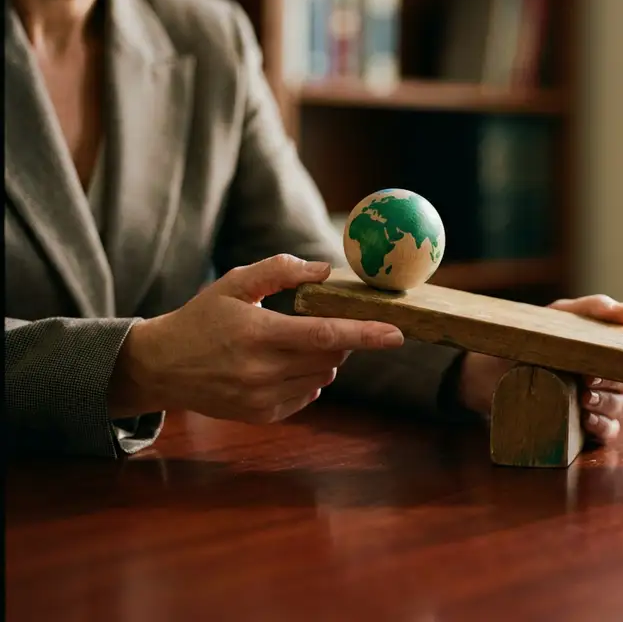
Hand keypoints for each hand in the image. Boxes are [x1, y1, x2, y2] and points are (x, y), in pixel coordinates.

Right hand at [108, 254, 404, 423]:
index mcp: (258, 334)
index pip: (324, 335)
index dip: (365, 334)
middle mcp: (261, 372)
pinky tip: (281, 365)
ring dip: (324, 358)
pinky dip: (307, 378)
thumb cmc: (201, 318)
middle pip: (330, 356)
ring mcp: (261, 398)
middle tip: (321, 322)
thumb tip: (324, 270)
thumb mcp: (234, 284)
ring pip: (323, 376)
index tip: (397, 334)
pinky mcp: (261, 415)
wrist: (162, 367)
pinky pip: (307, 395)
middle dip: (340, 338)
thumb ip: (279, 271)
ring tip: (291, 343)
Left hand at [458, 294, 622, 444]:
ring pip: (620, 410)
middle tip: (586, 384)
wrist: (485, 369)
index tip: (594, 370)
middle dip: (611, 388)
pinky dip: (604, 429)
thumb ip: (593, 308)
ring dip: (608, 407)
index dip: (620, 368)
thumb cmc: (528, 337)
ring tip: (584, 402)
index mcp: (601, 354)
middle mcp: (601, 380)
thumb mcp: (558, 316)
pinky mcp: (578, 426)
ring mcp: (591, 404)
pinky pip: (607, 433)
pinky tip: (587, 421)